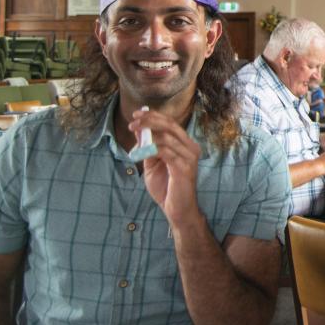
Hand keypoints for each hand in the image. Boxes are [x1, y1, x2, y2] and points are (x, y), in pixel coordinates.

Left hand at [129, 109, 201, 228]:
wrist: (177, 209)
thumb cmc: (166, 187)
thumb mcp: (152, 163)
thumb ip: (147, 147)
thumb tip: (139, 130)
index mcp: (185, 144)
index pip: (170, 123)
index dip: (153, 116)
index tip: (136, 114)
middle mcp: (191, 147)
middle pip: (170, 125)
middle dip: (149, 121)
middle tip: (133, 123)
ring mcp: (189, 157)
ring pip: (167, 137)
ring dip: (147, 136)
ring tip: (134, 141)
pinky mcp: (185, 168)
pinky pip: (166, 152)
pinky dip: (151, 149)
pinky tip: (140, 153)